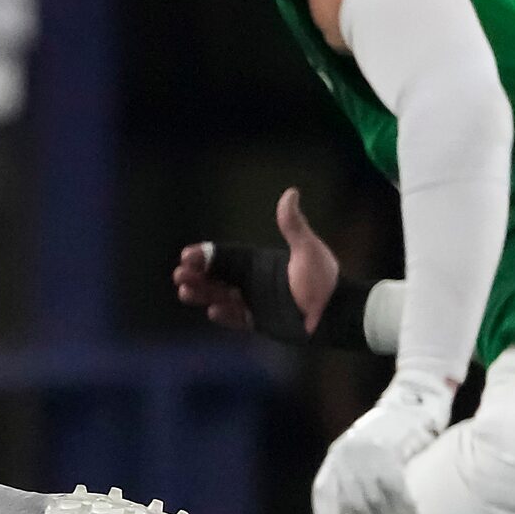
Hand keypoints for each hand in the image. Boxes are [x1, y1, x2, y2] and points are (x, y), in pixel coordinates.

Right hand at [173, 188, 340, 340]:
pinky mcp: (259, 321)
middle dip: (196, 276)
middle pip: (217, 276)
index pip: (225, 256)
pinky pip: (236, 318)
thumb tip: (291, 192)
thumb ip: (293, 225)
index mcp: (259, 262)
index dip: (205, 256)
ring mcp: (255, 301)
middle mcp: (253, 280)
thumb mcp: (307, 250)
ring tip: (184, 292)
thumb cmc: (323, 280)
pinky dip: (224, 315)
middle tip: (178, 276)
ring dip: (203, 294)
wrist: (336, 314)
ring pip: (220, 296)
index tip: (186, 256)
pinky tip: (212, 312)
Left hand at [313, 369, 452, 513]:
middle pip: (356, 504)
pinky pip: (398, 493)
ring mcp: (366, 454)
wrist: (412, 405)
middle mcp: (346, 455)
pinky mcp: (389, 453)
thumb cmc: (388, 438)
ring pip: (378, 502)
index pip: (323, 492)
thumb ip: (351, 484)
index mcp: (335, 457)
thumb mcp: (361, 457)